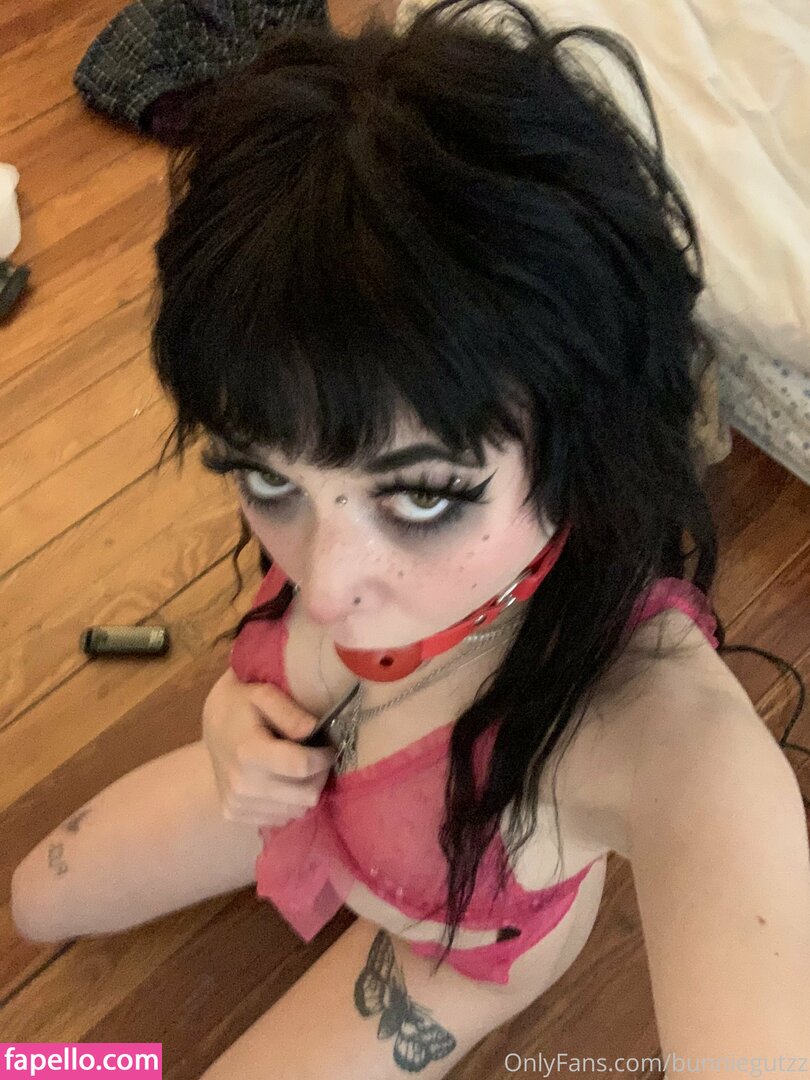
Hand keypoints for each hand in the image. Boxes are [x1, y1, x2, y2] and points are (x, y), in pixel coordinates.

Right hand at [202, 667, 336, 826]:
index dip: (324, 758)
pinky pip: (279, 819)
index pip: (302, 766)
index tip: (329, 747)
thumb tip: (314, 729)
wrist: (211, 725)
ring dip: (305, 791)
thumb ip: (290, 711)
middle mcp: (241, 784)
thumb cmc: (240, 703)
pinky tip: (282, 781)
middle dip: (319, 776)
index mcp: (248, 752)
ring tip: (298, 768)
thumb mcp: (263, 693)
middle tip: (317, 758)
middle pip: (304, 795)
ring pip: (296, 811)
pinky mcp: (233, 814)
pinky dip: (288, 802)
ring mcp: (236, 803)